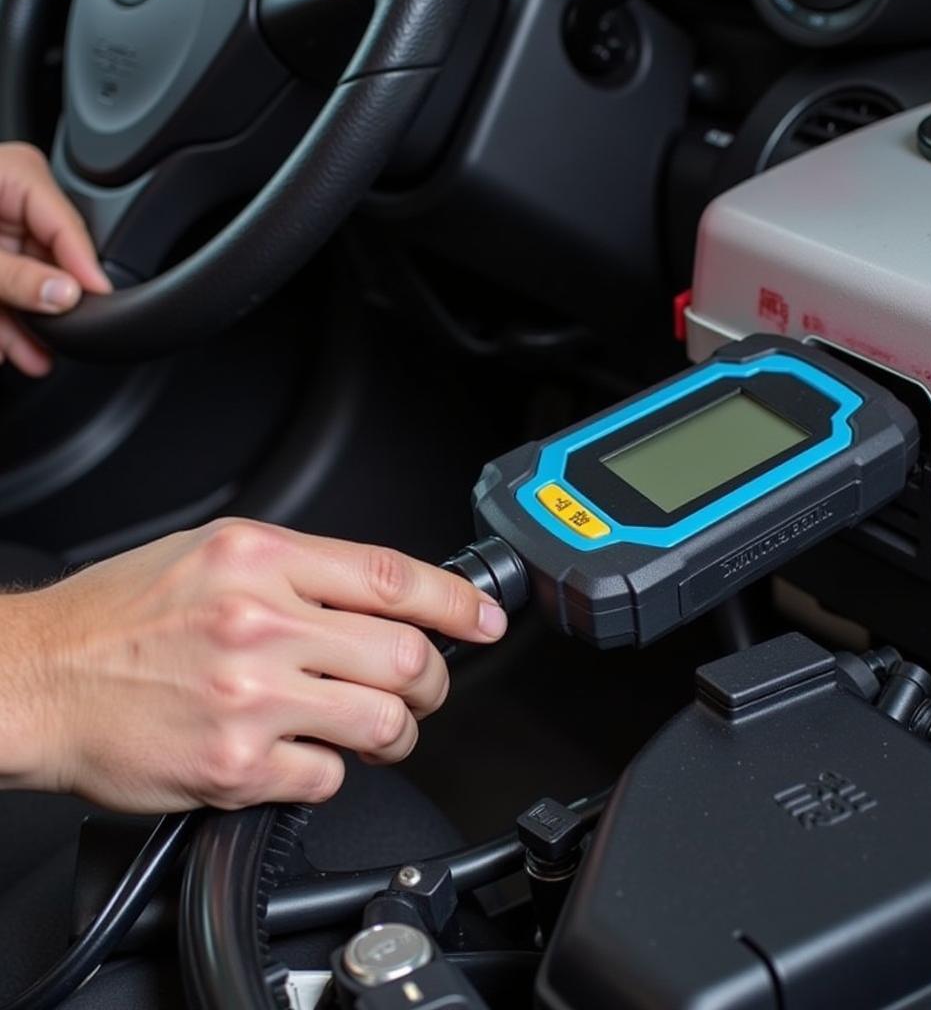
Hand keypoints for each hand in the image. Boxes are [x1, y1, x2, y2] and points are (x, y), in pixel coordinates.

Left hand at [0, 142, 110, 375]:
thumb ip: (16, 275)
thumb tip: (65, 294)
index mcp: (11, 174)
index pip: (67, 225)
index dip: (85, 269)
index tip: (101, 302)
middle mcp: (7, 197)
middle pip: (51, 258)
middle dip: (53, 307)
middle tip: (64, 340)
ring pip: (28, 281)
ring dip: (28, 326)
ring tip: (33, 357)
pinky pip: (7, 288)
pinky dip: (5, 321)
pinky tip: (8, 348)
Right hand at [0, 519, 507, 812]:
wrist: (37, 679)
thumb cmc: (118, 617)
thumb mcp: (211, 555)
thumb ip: (300, 569)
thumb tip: (381, 594)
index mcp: (259, 558)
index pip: (390, 576)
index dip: (456, 600)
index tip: (485, 619)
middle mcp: (260, 621)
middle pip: (405, 655)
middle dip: (434, 680)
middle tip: (423, 686)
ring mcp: (250, 696)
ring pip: (383, 721)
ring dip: (397, 732)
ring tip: (377, 728)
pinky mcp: (235, 764)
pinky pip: (328, 776)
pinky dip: (331, 770)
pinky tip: (303, 755)